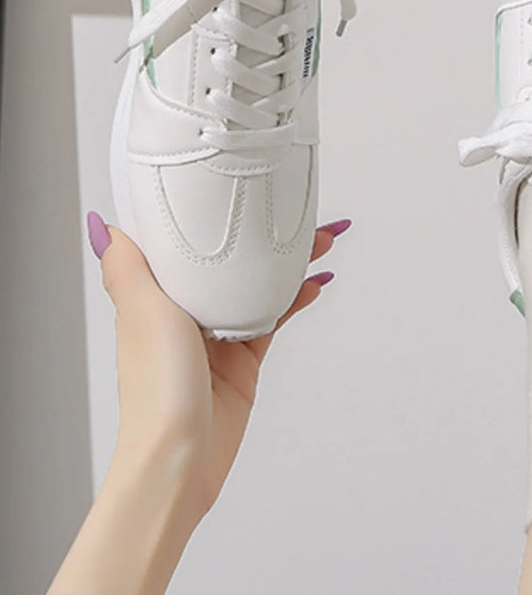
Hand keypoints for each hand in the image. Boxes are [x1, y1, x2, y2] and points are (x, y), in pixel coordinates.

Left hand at [93, 216, 350, 520]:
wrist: (181, 457)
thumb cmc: (156, 389)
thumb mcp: (142, 312)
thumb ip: (127, 267)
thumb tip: (101, 225)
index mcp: (156, 292)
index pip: (185, 238)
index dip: (210, 208)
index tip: (238, 181)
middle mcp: (185, 309)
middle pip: (230, 257)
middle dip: (265, 231)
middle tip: (302, 209)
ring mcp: (216, 333)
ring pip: (258, 283)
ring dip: (290, 261)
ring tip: (323, 238)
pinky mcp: (243, 359)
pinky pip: (274, 317)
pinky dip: (295, 299)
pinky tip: (316, 284)